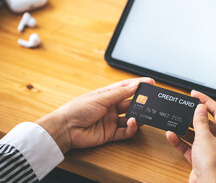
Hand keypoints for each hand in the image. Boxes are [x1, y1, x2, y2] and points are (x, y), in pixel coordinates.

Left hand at [36, 77, 154, 153]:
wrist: (65, 129)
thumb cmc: (77, 109)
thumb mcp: (100, 98)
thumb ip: (119, 93)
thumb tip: (134, 85)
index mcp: (107, 95)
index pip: (126, 87)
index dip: (138, 84)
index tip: (150, 82)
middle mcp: (110, 107)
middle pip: (130, 103)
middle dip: (141, 102)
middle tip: (151, 101)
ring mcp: (111, 120)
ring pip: (130, 118)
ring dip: (138, 116)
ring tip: (143, 114)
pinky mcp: (110, 133)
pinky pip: (125, 131)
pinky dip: (131, 128)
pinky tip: (133, 124)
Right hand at [166, 90, 215, 182]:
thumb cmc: (213, 166)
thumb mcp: (204, 138)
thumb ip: (201, 121)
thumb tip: (200, 108)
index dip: (206, 101)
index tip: (195, 95)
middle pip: (207, 122)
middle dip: (194, 116)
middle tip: (185, 108)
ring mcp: (211, 150)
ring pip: (197, 134)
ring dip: (186, 129)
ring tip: (176, 121)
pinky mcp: (201, 158)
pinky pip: (190, 145)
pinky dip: (181, 141)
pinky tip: (172, 135)